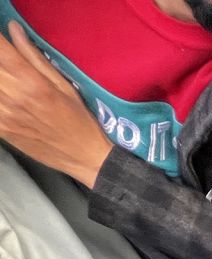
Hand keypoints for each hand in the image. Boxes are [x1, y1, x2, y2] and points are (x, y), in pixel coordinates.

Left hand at [0, 22, 111, 187]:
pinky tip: (8, 98)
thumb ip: (34, 56)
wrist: (84, 158)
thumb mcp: (64, 85)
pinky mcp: (0, 128)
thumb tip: (13, 28)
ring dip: (1, 79)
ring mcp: (3, 114)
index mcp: (32, 82)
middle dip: (1, 60)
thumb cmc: (80, 121)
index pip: (0, 49)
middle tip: (10, 66)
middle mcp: (13, 96)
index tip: (2, 39)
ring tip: (11, 82)